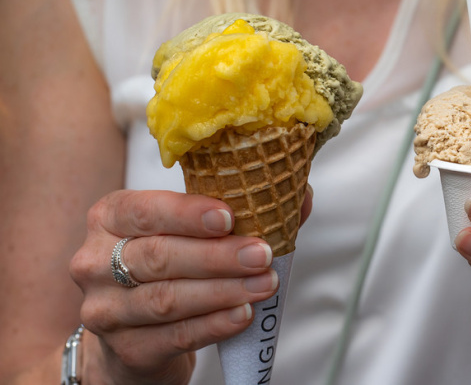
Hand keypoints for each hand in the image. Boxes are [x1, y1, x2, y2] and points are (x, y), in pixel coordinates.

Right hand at [70, 187, 312, 384]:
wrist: (135, 332)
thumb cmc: (170, 265)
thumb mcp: (192, 230)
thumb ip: (243, 207)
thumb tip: (300, 195)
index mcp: (110, 216)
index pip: (144, 210)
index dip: (187, 213)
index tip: (229, 216)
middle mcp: (96, 261)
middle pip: (158, 256)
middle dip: (216, 256)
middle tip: (261, 254)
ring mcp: (105, 309)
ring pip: (166, 299)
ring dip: (223, 291)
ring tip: (265, 284)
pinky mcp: (125, 349)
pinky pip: (174, 336)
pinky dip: (213, 325)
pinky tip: (243, 314)